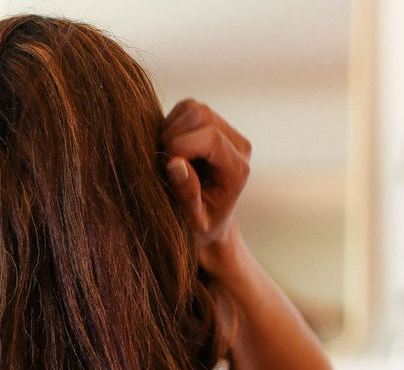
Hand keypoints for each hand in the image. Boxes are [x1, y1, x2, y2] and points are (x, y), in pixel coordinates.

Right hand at [161, 100, 251, 255]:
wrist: (209, 223)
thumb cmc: (201, 227)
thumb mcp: (193, 221)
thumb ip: (187, 194)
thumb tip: (174, 162)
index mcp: (237, 170)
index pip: (211, 138)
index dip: (181, 147)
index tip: (168, 168)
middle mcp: (238, 145)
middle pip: (202, 116)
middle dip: (174, 136)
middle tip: (164, 164)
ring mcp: (227, 130)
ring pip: (193, 108)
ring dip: (171, 130)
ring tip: (167, 158)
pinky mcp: (212, 122)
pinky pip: (186, 108)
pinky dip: (171, 124)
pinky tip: (170, 149)